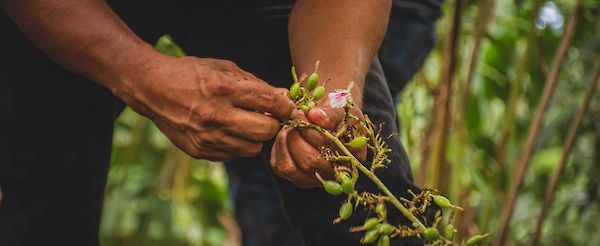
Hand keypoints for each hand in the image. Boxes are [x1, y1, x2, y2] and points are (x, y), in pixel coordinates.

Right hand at [120, 55, 295, 160]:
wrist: (152, 89)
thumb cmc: (192, 74)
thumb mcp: (224, 68)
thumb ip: (256, 84)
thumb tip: (285, 97)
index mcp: (223, 89)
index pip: (269, 102)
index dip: (285, 107)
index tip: (289, 108)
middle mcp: (215, 115)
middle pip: (265, 131)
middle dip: (271, 123)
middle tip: (266, 116)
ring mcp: (207, 137)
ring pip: (253, 149)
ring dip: (255, 137)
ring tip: (245, 123)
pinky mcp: (200, 151)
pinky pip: (234, 155)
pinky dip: (237, 145)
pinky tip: (228, 130)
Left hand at [270, 99, 365, 187]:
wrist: (330, 119)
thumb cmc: (338, 113)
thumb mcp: (342, 107)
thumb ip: (331, 113)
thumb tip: (314, 115)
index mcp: (352, 157)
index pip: (328, 149)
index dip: (313, 130)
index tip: (306, 113)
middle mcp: (333, 173)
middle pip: (309, 161)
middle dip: (297, 136)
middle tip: (295, 118)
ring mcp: (313, 179)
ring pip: (290, 168)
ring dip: (284, 143)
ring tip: (289, 127)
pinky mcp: (295, 177)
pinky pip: (279, 167)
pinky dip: (278, 148)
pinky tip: (285, 135)